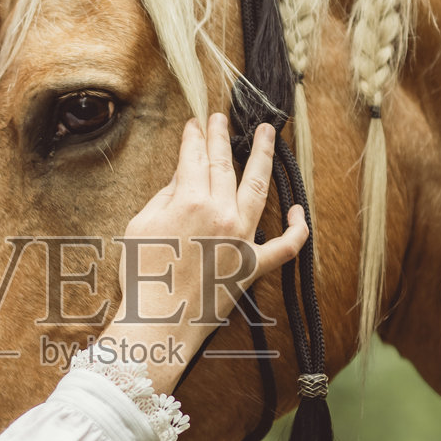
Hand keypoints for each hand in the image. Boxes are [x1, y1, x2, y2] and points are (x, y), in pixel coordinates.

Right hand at [98, 114, 307, 393]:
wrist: (158, 323)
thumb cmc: (142, 276)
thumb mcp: (140, 225)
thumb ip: (165, 196)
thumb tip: (182, 177)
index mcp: (191, 200)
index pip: (193, 157)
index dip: (193, 137)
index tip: (195, 124)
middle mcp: (222, 213)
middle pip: (224, 165)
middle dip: (222, 137)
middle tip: (222, 118)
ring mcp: (242, 239)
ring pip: (259, 189)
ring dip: (263, 158)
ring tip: (268, 134)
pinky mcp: (252, 266)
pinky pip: (286, 247)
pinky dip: (296, 230)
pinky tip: (299, 210)